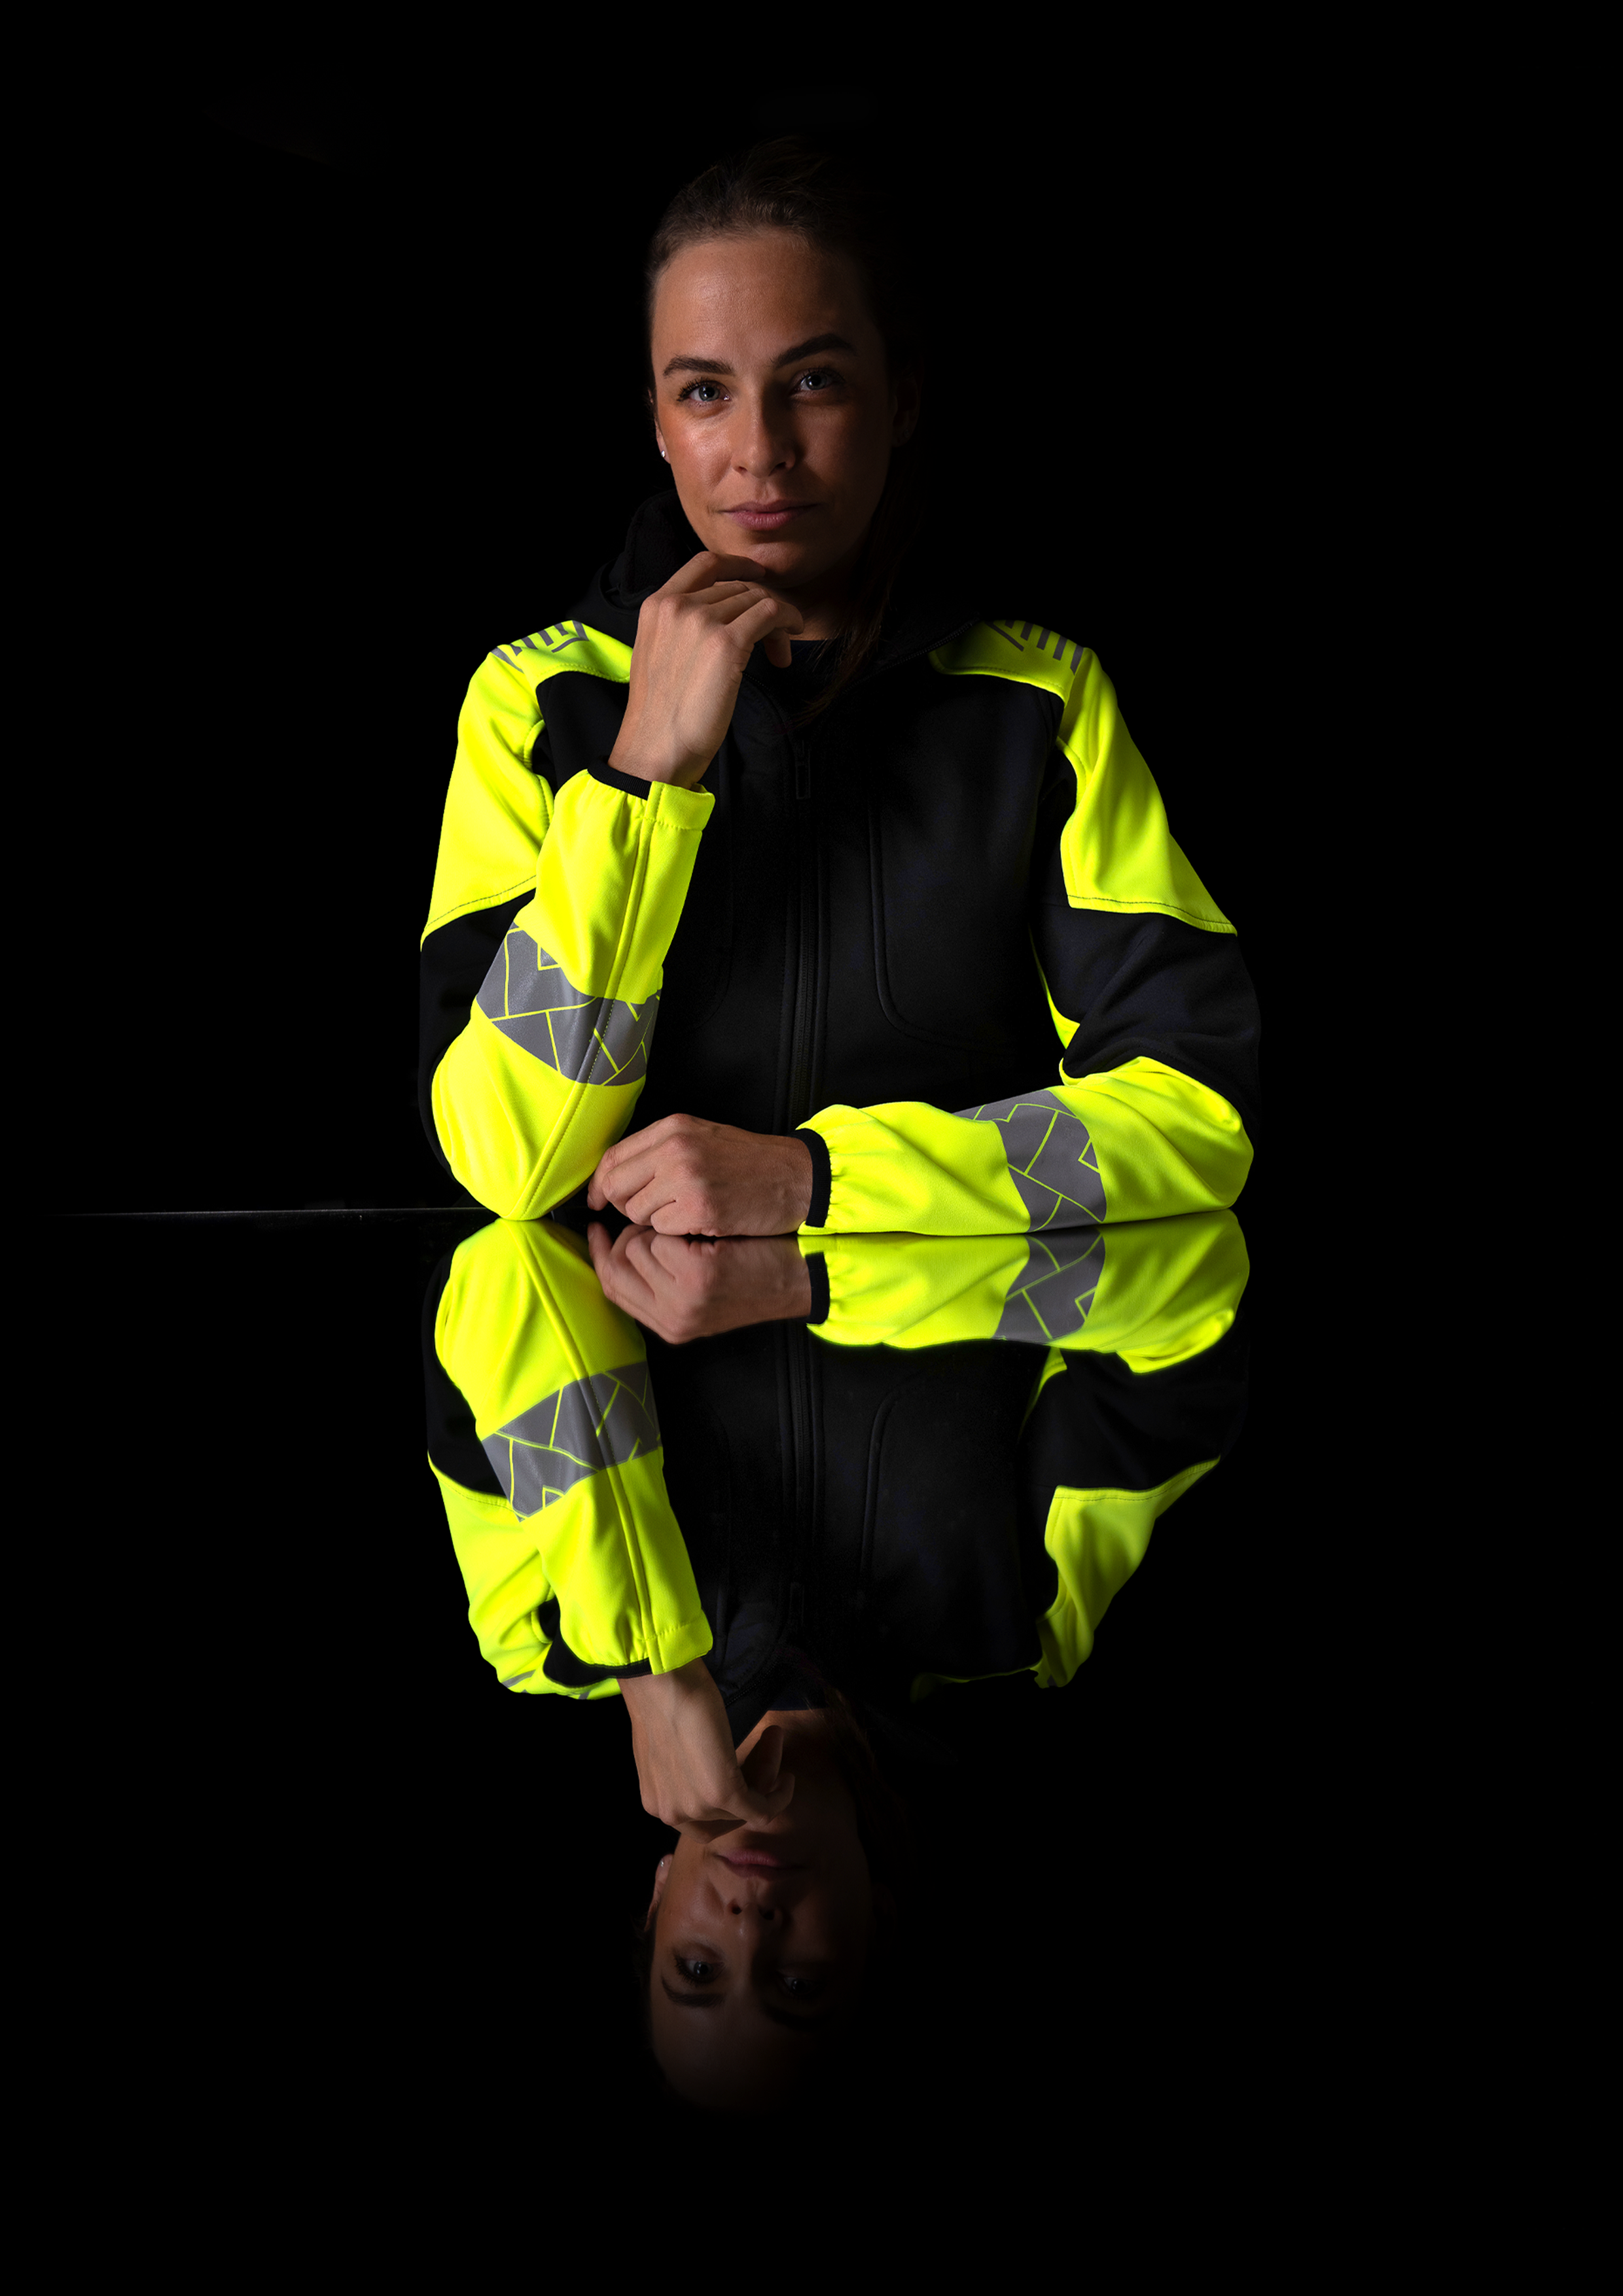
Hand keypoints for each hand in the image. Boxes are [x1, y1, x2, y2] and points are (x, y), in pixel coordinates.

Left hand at [586, 1114, 813, 1235]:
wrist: (795, 1178)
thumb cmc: (748, 1163)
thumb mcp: (700, 1139)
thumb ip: (657, 1150)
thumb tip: (610, 1175)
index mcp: (672, 1128)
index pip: (613, 1157)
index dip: (600, 1184)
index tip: (597, 1201)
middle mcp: (674, 1149)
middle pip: (616, 1187)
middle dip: (624, 1205)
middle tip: (650, 1212)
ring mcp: (687, 1178)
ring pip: (637, 1212)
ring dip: (654, 1221)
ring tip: (685, 1212)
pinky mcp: (700, 1209)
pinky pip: (662, 1230)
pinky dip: (676, 1233)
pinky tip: (700, 1223)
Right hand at [587, 1221, 811, 1342]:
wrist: (800, 1275)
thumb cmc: (755, 1272)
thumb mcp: (702, 1289)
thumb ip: (662, 1280)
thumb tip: (621, 1247)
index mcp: (667, 1323)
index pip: (612, 1287)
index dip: (600, 1254)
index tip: (598, 1226)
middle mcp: (669, 1317)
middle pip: (616, 1267)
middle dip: (628, 1236)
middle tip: (653, 1222)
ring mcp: (682, 1299)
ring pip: (634, 1246)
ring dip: (656, 1226)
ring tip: (688, 1227)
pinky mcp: (698, 1277)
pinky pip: (660, 1238)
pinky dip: (676, 1223)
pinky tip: (701, 1225)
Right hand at [608, 549, 803, 787]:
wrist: (655, 747)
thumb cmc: (661, 714)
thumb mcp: (658, 654)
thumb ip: (681, 627)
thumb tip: (721, 617)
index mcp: (657, 605)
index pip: (705, 564)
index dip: (738, 564)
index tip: (759, 575)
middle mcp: (678, 606)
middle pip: (738, 587)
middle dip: (761, 608)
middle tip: (775, 639)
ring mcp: (702, 622)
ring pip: (757, 600)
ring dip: (777, 620)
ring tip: (780, 650)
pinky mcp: (727, 644)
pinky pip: (771, 613)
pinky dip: (788, 619)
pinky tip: (792, 635)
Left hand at [620, 1657, 794, 1832]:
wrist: (659, 1681)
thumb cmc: (660, 1697)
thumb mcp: (669, 1746)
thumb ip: (683, 1770)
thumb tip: (707, 1769)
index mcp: (656, 1802)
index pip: (701, 1819)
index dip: (728, 1802)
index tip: (745, 1772)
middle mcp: (673, 1813)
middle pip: (726, 1816)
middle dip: (751, 1785)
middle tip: (766, 1750)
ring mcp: (697, 1807)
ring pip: (746, 1808)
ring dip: (767, 1773)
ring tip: (775, 1737)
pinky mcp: (721, 1794)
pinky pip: (761, 1810)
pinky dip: (779, 1798)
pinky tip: (788, 1780)